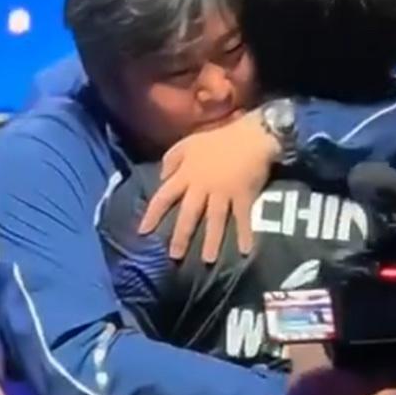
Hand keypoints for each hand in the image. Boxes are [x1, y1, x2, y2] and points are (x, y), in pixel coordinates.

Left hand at [137, 112, 274, 261]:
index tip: (143, 232)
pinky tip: (245, 250)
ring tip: (208, 260)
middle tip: (174, 256)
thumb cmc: (220, 138)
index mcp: (187, 174)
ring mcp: (223, 192)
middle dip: (181, 236)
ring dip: (212, 241)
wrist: (252, 134)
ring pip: (214, 220)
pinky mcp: (243, 195)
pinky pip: (243, 218)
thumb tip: (161, 178)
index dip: (152, 215)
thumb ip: (172, 159)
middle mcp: (202, 186)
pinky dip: (245, 234)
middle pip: (188, 214)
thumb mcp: (189, 143)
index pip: (164, 196)